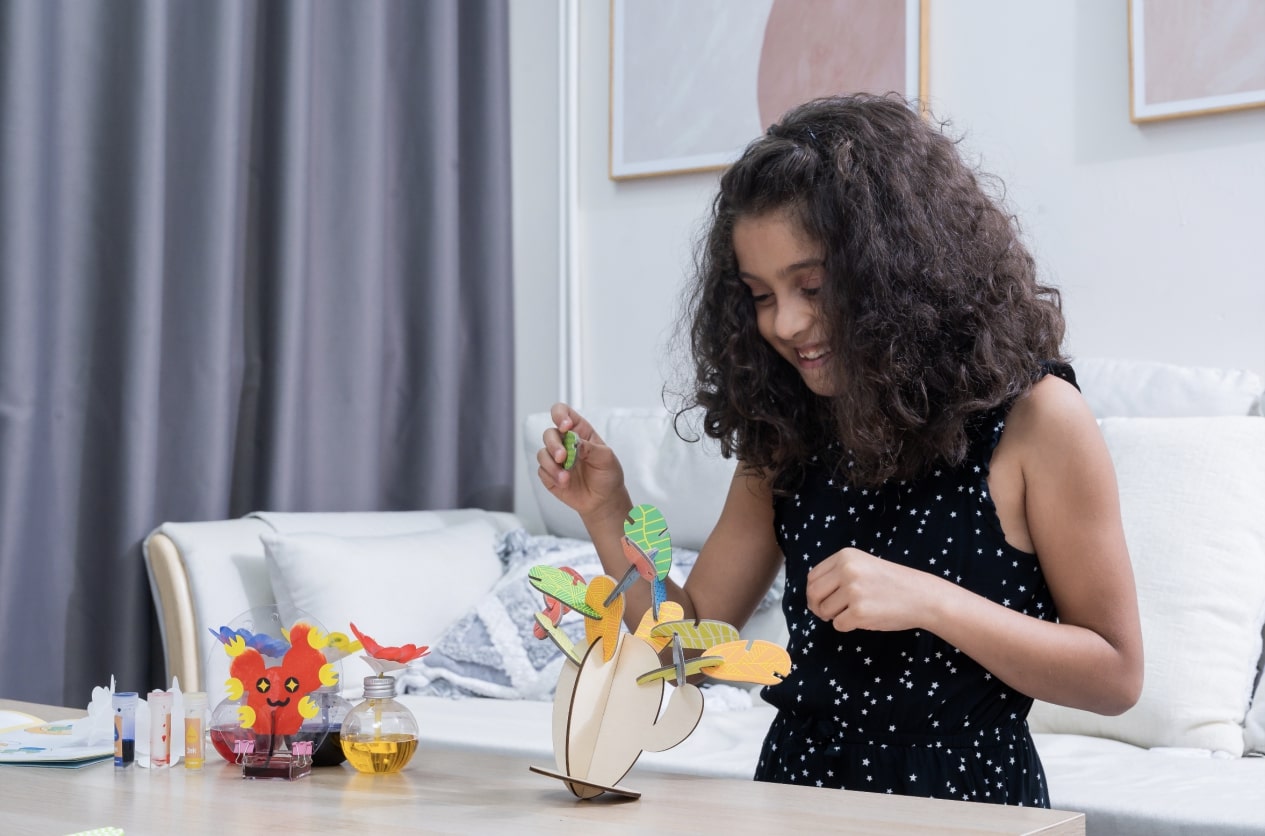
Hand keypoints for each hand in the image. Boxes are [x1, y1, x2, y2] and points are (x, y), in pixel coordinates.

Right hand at [536, 403, 628, 519]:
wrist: (604, 500)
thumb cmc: (607, 475)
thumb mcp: (606, 458)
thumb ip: (590, 448)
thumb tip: (575, 442)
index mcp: (580, 431)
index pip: (563, 413)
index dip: (560, 415)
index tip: (565, 426)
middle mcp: (565, 442)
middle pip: (549, 433)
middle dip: (554, 445)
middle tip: (562, 457)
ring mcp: (556, 459)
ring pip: (542, 453)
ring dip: (552, 465)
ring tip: (565, 477)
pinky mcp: (550, 474)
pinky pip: (542, 470)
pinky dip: (552, 476)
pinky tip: (565, 483)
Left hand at [806, 548, 938, 632]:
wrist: (922, 596)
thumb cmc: (893, 583)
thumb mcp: (863, 565)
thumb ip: (838, 573)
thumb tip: (812, 593)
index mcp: (845, 556)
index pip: (813, 577)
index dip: (813, 592)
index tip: (821, 600)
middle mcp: (847, 570)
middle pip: (813, 594)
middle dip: (817, 607)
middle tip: (828, 613)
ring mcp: (853, 591)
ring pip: (824, 611)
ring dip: (834, 617)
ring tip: (853, 612)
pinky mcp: (859, 612)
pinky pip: (838, 625)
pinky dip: (847, 626)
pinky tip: (863, 619)